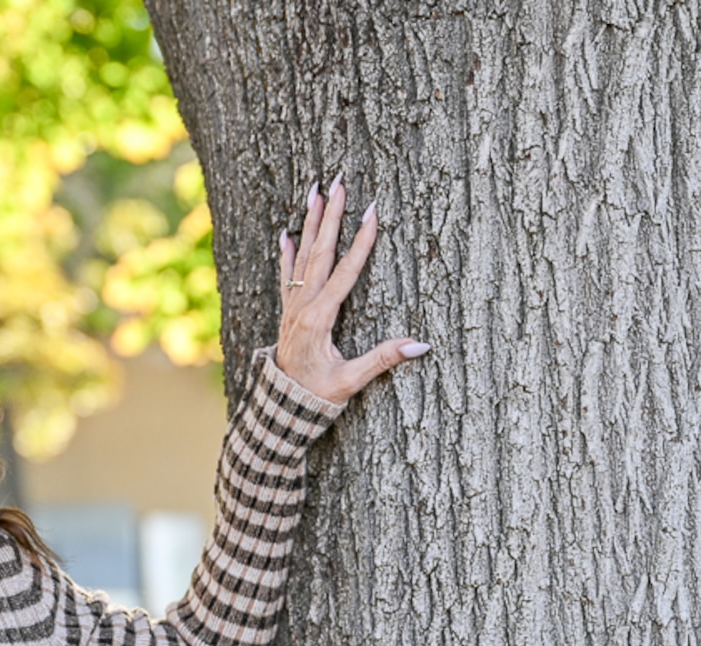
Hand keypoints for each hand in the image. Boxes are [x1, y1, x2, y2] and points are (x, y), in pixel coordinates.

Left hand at [276, 177, 427, 403]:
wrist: (280, 408)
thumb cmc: (317, 396)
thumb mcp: (350, 381)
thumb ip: (383, 361)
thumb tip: (420, 345)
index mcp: (320, 319)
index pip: (345, 272)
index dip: (360, 241)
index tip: (371, 211)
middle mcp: (303, 307)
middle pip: (320, 252)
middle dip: (331, 216)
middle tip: (338, 182)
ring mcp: (292, 307)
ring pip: (302, 257)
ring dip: (310, 223)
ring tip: (315, 191)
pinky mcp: (287, 313)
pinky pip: (287, 276)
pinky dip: (286, 254)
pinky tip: (286, 233)